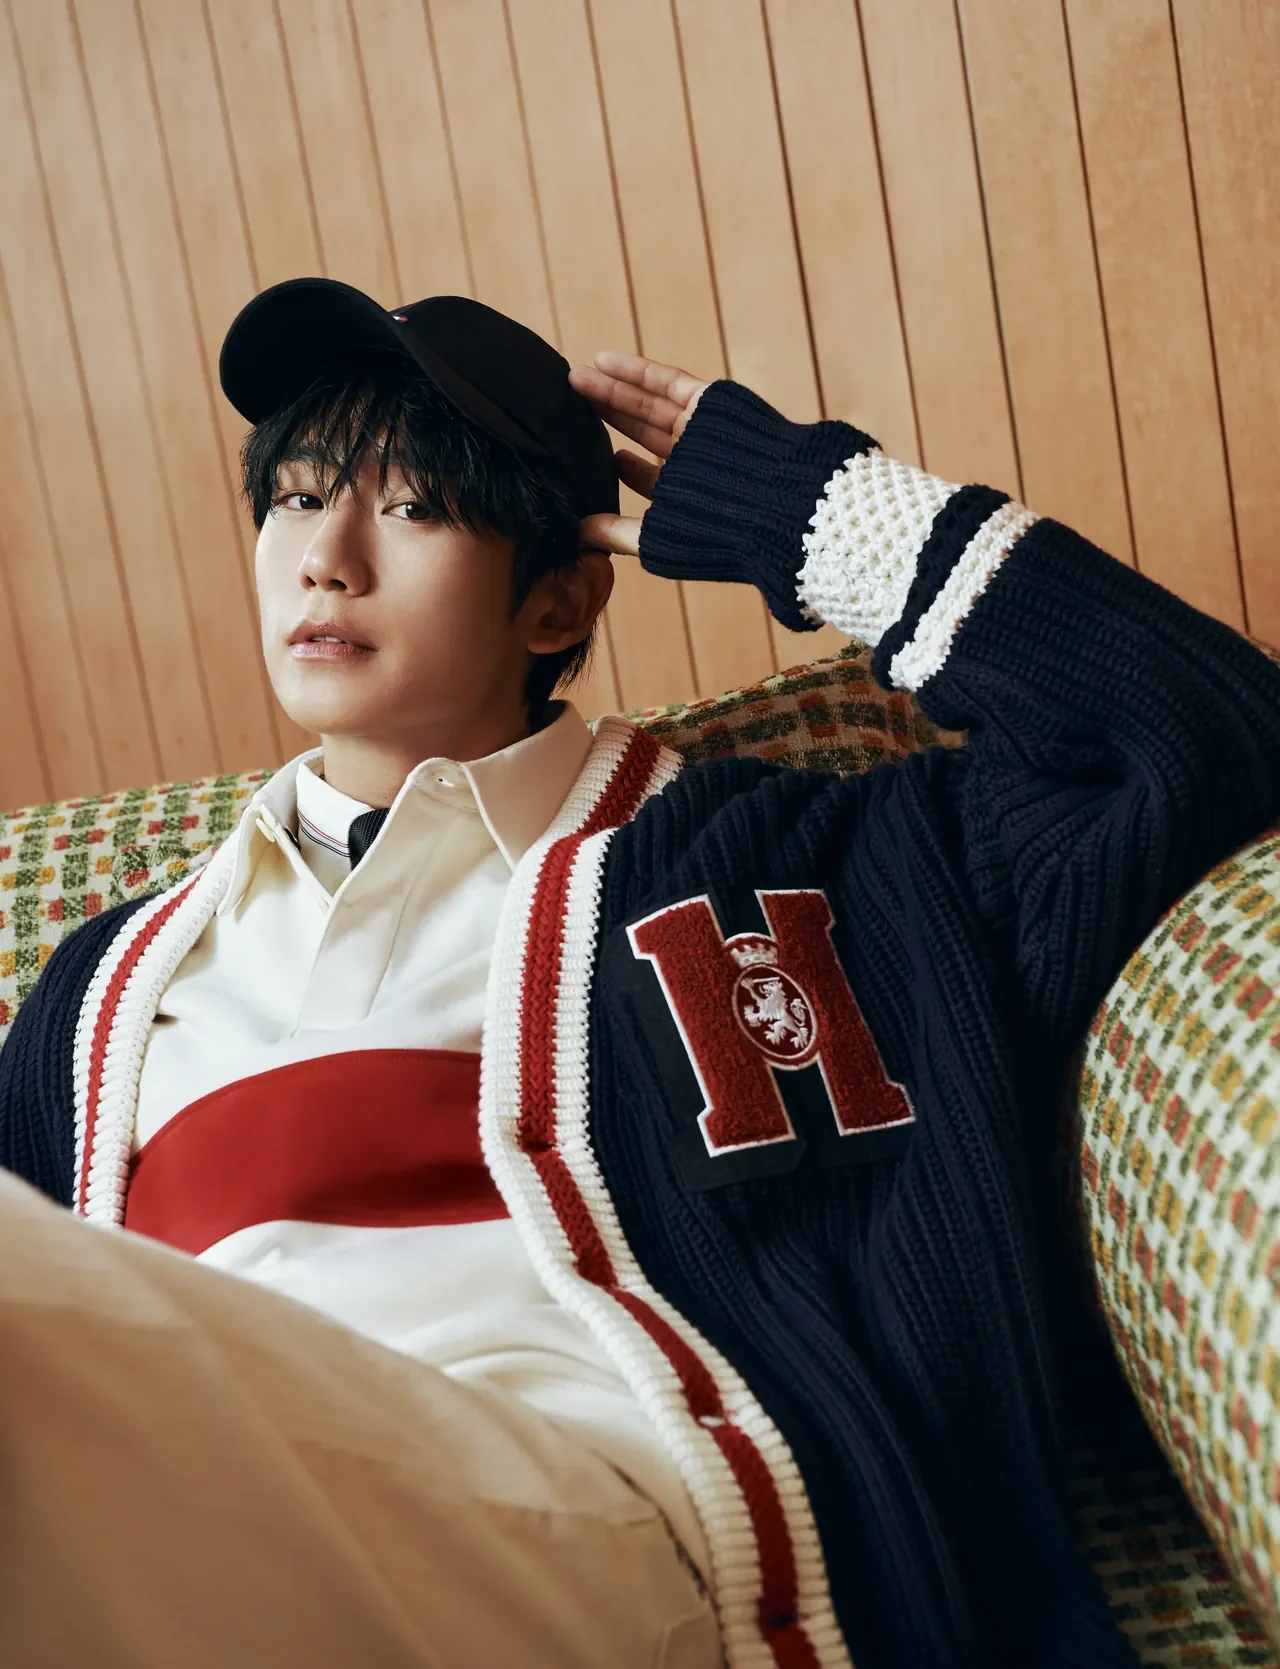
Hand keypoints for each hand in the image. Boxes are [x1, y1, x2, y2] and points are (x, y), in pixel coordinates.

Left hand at [569, 351, 709, 556]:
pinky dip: (636, 370)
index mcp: (688, 494)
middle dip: (606, 417)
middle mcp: (695, 458)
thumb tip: (576, 533)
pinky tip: (602, 362)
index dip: (614, 465)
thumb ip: (618, 534)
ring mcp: (702, 427)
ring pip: (649, 403)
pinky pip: (667, 380)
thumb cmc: (717, 534)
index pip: (646, 477)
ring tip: (573, 378)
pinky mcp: (710, 401)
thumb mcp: (658, 540)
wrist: (770, 508)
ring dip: (611, 389)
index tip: (576, 456)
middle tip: (564, 405)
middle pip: (642, 432)